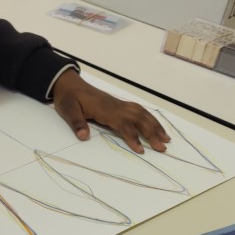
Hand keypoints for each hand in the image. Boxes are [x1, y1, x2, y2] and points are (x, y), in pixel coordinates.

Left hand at [51, 69, 169, 153]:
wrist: (68, 84)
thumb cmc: (68, 98)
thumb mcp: (68, 110)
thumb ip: (76, 123)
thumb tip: (83, 136)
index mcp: (104, 109)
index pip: (123, 124)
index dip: (133, 137)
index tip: (141, 150)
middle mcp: (115, 106)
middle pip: (138, 119)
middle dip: (152, 133)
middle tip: (163, 147)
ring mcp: (118, 104)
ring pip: (141, 113)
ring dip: (155, 125)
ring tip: (166, 138)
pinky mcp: (117, 104)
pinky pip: (137, 110)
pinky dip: (149, 117)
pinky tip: (154, 124)